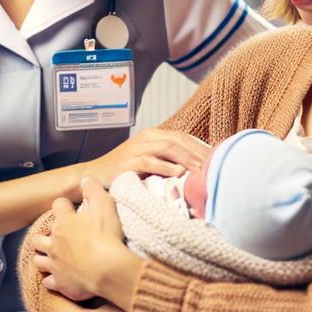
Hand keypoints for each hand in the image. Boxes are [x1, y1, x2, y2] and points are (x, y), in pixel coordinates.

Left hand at [32, 178, 145, 310]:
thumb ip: (94, 189)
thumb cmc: (106, 236)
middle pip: (39, 237)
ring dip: (43, 257)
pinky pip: (48, 282)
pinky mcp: (60, 283)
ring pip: (39, 259)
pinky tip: (58, 278)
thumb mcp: (105, 204)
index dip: (64, 206)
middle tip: (56, 236)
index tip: (71, 209)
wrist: (107, 270)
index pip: (57, 207)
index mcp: (64, 223)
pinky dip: (52, 280)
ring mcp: (55, 264)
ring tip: (51, 257)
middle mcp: (54, 243)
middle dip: (44, 235)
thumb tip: (87, 180)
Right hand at [81, 128, 210, 188]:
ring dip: (188, 159)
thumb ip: (169, 161)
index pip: (184, 138)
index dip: (202, 147)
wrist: (94, 176)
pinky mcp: (128, 162)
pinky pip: (150, 162)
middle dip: (199, 153)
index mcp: (154, 135)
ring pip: (169, 149)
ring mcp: (137, 148)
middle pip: (180, 141)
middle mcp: (147, 137)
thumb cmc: (124, 172)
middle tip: (215, 167)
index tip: (218, 159)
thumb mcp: (149, 161)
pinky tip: (178, 174)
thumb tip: (196, 170)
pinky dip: (165, 167)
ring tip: (202, 171)